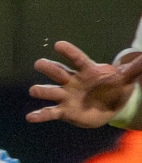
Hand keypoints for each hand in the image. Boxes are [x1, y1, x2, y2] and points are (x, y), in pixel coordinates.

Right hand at [26, 40, 141, 126]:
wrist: (109, 107)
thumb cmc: (114, 87)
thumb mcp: (126, 77)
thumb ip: (134, 67)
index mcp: (86, 70)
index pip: (77, 59)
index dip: (68, 52)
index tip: (58, 45)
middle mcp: (72, 81)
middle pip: (58, 72)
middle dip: (48, 68)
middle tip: (39, 63)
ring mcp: (66, 96)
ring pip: (50, 91)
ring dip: (42, 91)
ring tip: (34, 90)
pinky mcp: (64, 111)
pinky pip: (50, 112)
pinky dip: (40, 115)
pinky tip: (30, 117)